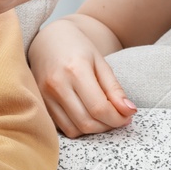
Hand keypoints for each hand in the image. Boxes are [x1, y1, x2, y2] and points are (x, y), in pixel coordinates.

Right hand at [29, 16, 137, 136]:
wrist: (48, 39)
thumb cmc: (77, 48)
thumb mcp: (100, 62)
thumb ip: (114, 89)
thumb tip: (129, 112)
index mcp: (76, 70)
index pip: (99, 108)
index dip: (117, 118)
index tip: (127, 117)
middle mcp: (57, 85)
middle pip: (87, 123)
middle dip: (108, 126)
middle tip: (118, 118)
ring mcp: (45, 96)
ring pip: (74, 130)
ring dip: (93, 130)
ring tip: (103, 117)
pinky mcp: (41, 104)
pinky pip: (62, 128)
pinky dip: (78, 127)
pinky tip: (86, 115)